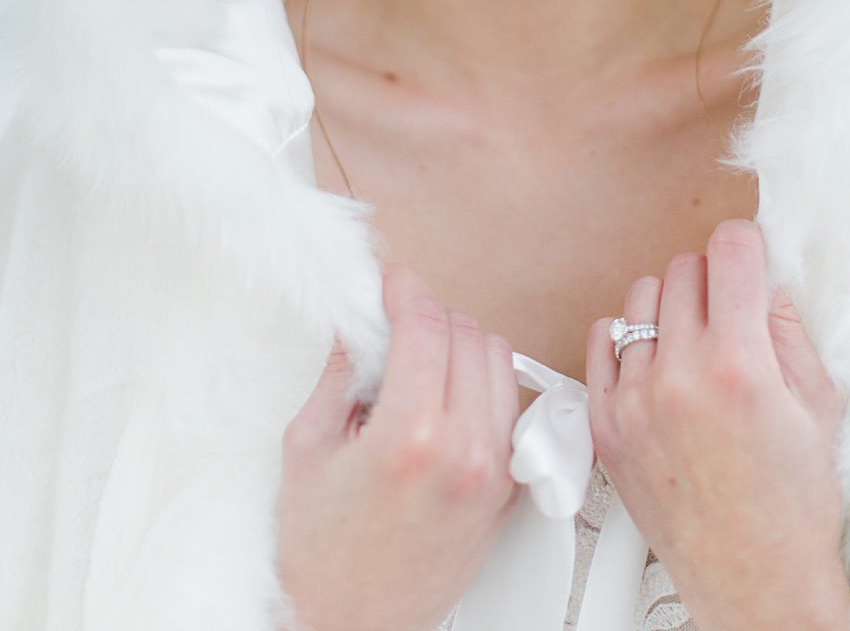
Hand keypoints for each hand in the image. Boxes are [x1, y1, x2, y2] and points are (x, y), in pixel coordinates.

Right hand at [277, 265, 519, 630]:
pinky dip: (486, 386)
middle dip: (430, 316)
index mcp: (411, 437)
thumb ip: (340, 371)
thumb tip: (360, 319)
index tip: (389, 283)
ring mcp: (494, 473)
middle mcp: (465, 451)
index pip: (426, 325)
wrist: (352, 626)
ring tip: (421, 361)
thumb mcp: (308, 448)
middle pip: (469, 334)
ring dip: (462, 345)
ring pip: (500, 362)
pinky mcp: (508, 491)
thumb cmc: (320, 554)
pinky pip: (512, 408)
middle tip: (395, 324)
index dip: (404, 290)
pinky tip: (450, 395)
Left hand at [587, 220, 849, 630]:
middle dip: (714, 281)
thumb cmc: (793, 506)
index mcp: (739, 368)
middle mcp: (680, 379)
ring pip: (640, 296)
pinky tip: (658, 364)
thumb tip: (765, 278)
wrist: (755, 581)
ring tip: (696, 345)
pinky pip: (602, 339)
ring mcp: (634, 401)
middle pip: (684, 268)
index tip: (751, 258)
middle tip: (733, 315)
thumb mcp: (818, 407)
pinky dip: (630, 340)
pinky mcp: (605, 424)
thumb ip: (789, 329)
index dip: (748, 248)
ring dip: (672, 308)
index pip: (730, 251)